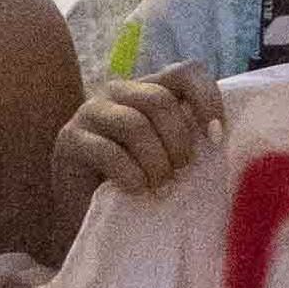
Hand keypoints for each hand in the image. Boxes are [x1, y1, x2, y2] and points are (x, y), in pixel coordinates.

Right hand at [55, 61, 229, 203]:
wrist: (93, 215)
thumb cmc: (141, 185)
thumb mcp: (172, 157)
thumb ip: (191, 138)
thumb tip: (219, 137)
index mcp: (150, 90)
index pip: (186, 72)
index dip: (206, 99)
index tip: (215, 137)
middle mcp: (119, 92)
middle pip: (160, 100)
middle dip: (178, 141)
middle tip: (180, 172)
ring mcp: (91, 112)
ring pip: (135, 124)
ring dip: (155, 162)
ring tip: (160, 187)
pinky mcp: (70, 139)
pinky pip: (109, 151)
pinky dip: (131, 176)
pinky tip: (137, 191)